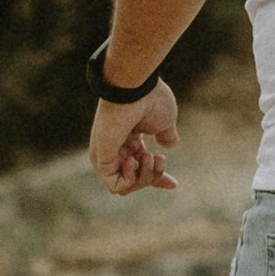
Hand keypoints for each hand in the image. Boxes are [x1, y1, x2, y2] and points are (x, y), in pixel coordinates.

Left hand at [90, 77, 179, 196]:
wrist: (136, 89)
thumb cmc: (150, 100)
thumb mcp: (165, 121)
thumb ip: (166, 135)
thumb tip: (168, 146)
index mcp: (129, 139)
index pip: (140, 167)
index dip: (157, 178)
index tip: (174, 184)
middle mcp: (115, 148)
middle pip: (135, 180)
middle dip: (153, 176)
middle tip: (159, 157)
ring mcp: (106, 155)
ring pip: (126, 186)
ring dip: (144, 177)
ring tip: (149, 156)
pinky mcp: (101, 159)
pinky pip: (115, 185)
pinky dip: (130, 180)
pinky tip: (135, 160)